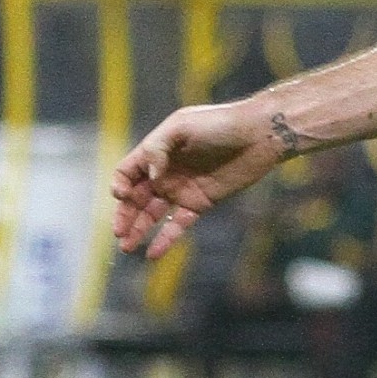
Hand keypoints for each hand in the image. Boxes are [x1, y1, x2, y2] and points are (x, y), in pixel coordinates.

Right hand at [112, 97, 289, 258]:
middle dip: (124, 215)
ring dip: (138, 230)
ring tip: (127, 247)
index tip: (122, 196)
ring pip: (152, 214)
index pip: (127, 171)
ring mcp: (182, 189)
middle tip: (118, 233)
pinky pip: (177, 225)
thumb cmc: (220, 124)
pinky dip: (165, 239)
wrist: (258, 135)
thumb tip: (149, 175)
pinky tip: (152, 254)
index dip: (119, 184)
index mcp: (158, 151)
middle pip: (136, 197)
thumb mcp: (182, 126)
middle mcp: (166, 172)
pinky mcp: (199, 203)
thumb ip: (158, 147)